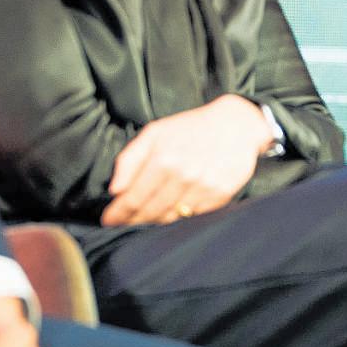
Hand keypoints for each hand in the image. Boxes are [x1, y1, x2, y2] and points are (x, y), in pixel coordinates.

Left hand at [102, 94, 271, 225]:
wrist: (237, 125)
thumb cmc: (191, 127)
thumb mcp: (155, 132)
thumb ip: (129, 159)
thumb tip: (114, 190)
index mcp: (163, 159)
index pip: (133, 199)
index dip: (118, 213)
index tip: (109, 220)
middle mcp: (184, 176)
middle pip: (150, 212)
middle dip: (134, 219)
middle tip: (125, 221)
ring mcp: (204, 188)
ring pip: (171, 218)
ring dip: (157, 220)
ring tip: (149, 215)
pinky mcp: (221, 196)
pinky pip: (193, 216)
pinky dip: (181, 216)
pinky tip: (175, 208)